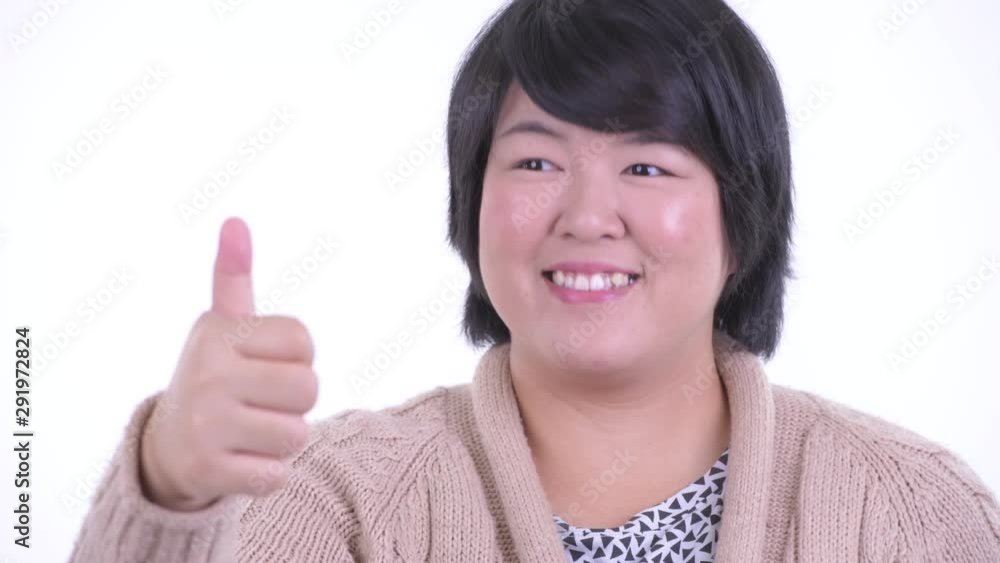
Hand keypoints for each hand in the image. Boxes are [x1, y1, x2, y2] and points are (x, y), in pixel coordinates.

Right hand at [138, 217, 318, 511]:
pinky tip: (240, 461)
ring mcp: (205, 425)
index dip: (296, 359)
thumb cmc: (214, 377)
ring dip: (283, 440)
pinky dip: (268, 474)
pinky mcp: (208, 471)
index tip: (263, 365)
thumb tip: (235, 221)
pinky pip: (278, 475)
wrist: (166, 448)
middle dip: (294, 402)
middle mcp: (207, 375)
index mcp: (217, 333)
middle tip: (260, 403)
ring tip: (249, 432)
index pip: (304, 342)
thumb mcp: (220, 326)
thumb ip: (232, 277)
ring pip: (297, 435)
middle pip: (308, 389)